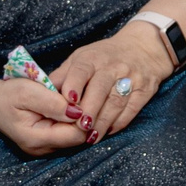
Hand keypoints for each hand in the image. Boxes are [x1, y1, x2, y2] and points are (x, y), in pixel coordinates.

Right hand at [0, 75, 94, 155]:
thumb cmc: (8, 95)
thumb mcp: (28, 92)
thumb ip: (53, 103)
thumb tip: (78, 113)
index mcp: (36, 139)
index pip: (75, 135)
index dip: (84, 118)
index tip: (82, 98)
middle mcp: (42, 150)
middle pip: (78, 139)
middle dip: (83, 119)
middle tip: (78, 98)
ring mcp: (45, 149)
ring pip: (75, 137)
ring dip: (77, 120)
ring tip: (71, 102)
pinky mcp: (47, 145)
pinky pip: (68, 135)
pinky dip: (71, 122)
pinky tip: (66, 109)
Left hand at [46, 19, 175, 138]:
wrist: (143, 48)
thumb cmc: (104, 56)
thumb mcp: (82, 57)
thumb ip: (63, 75)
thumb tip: (42, 93)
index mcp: (92, 57)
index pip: (81, 70)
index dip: (74, 85)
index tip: (68, 101)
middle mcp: (112, 66)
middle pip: (100, 88)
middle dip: (89, 110)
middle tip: (79, 128)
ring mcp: (130, 78)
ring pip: (116, 101)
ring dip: (103, 121)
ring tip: (91, 138)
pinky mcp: (144, 90)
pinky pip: (131, 109)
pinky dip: (119, 122)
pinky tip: (108, 131)